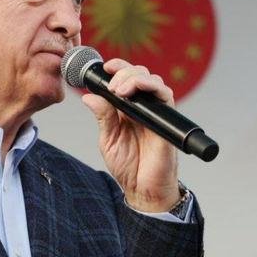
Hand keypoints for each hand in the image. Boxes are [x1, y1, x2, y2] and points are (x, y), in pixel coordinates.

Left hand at [82, 58, 180, 211]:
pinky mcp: (167, 119)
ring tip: (119, 89)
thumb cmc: (128, 167)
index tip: (105, 67)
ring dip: (134, 77)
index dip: (118, 68)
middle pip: (139, 74)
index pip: (126, 79)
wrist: (143, 189)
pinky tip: (134, 91)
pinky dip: (150, 86)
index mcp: (128, 109)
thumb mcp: (109, 140)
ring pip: (152, 79)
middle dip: (123, 72)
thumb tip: (89, 97)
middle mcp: (144, 107)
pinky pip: (165, 95)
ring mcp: (156, 112)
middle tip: (111, 86)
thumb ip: (103, 117)